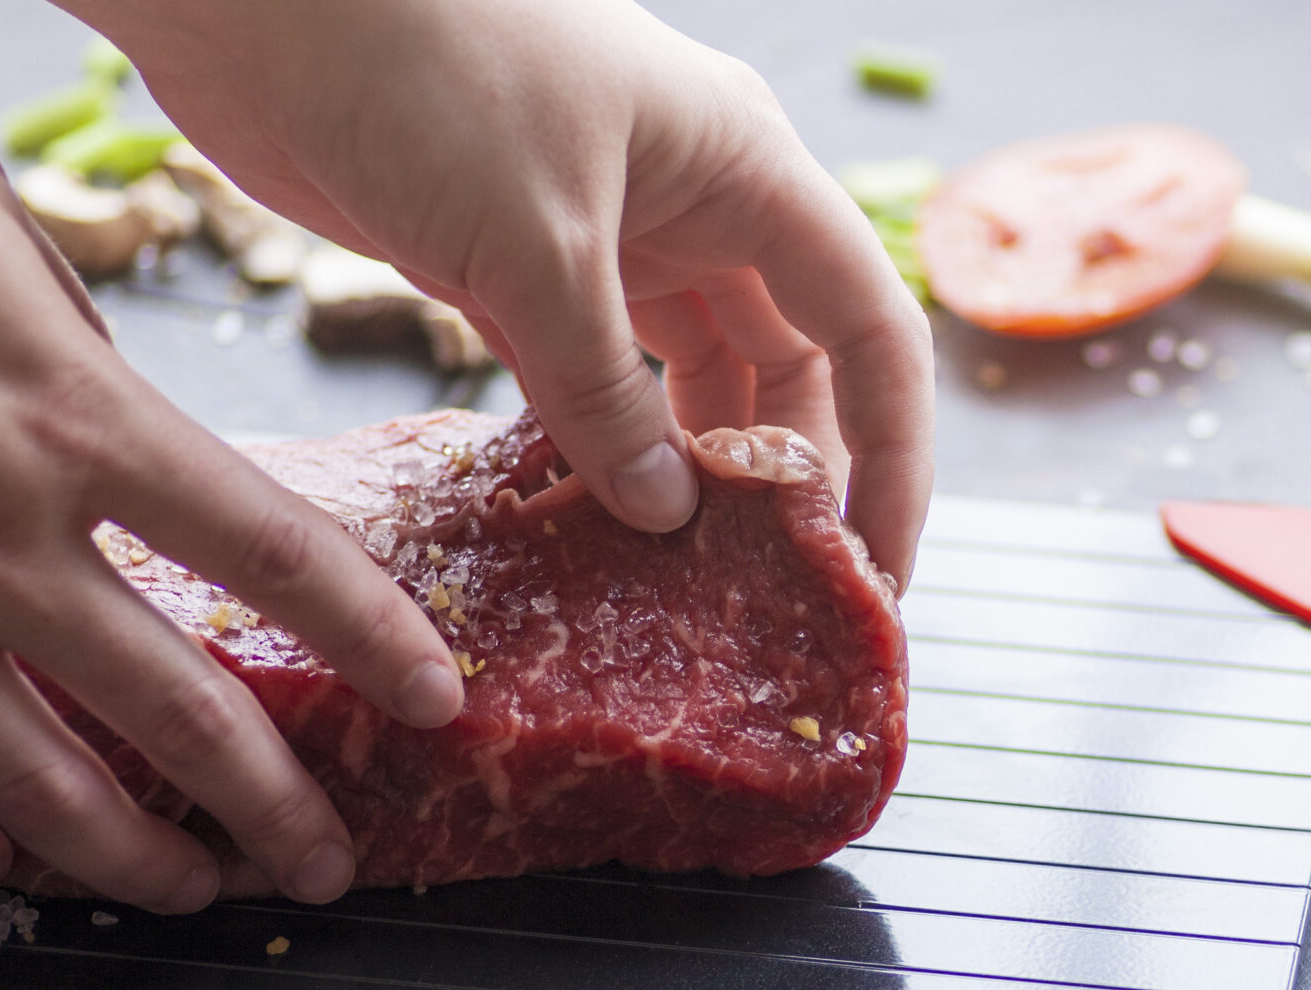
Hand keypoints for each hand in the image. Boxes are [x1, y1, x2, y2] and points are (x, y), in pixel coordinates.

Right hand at [0, 67, 463, 910]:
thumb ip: (76, 337)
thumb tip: (115, 404)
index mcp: (75, 421)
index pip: (275, 555)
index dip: (375, 639)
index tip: (437, 701)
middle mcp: (1, 544)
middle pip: (184, 714)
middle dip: (277, 807)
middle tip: (331, 861)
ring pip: (45, 787)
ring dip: (137, 860)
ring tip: (197, 895)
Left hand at [66, 0, 935, 587]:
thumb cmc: (420, 66)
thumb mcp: (535, 244)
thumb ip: (603, 392)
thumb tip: (663, 516)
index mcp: (743, 169)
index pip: (866, 327)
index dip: (890, 452)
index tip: (878, 567)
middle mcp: (692, 205)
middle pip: (784, 368)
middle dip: (789, 483)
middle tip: (775, 603)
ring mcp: (600, 238)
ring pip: (683, 384)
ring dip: (687, 479)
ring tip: (683, 588)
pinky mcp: (508, 268)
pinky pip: (585, 384)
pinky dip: (596, 454)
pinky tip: (593, 530)